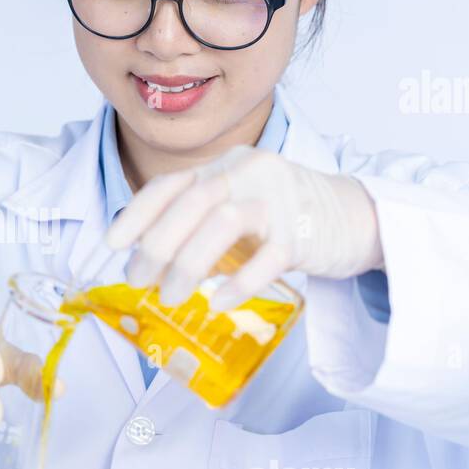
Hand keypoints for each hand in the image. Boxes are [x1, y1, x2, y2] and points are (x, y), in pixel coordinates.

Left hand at [105, 145, 383, 309]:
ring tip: (170, 297)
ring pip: (222, 224)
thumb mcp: (237, 204)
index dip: (136, 214)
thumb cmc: (285, 218)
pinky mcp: (305, 233)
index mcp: (225, 164)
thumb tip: (146, 260)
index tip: (112, 244)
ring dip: (187, 265)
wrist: (356, 217)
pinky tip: (216, 303)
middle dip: (155, 246)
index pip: (171, 184)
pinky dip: (236, 284)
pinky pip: (265, 259)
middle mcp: (249, 172)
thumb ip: (199, 220)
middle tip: (138, 281)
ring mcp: (279, 199)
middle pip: (190, 203)